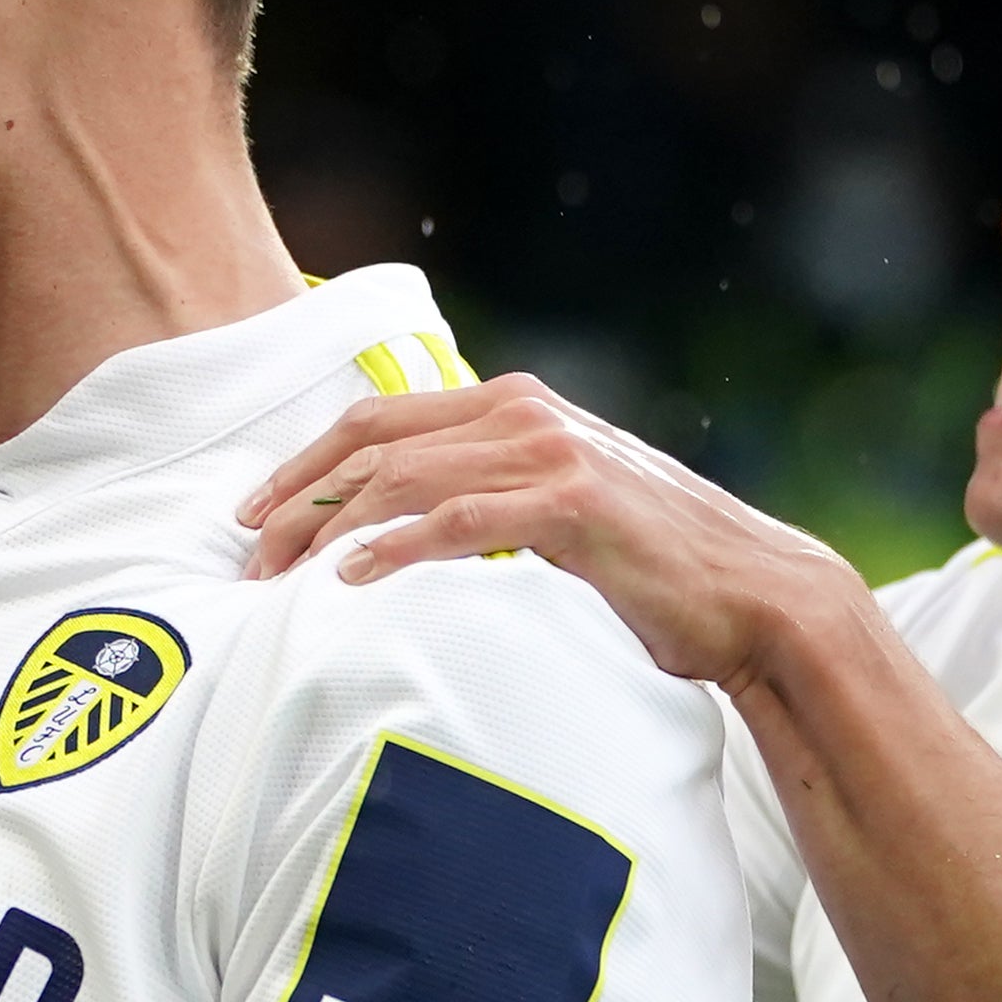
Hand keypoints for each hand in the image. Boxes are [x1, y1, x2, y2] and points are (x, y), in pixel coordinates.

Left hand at [234, 374, 864, 693]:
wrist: (755, 595)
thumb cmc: (652, 567)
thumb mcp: (559, 510)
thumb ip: (492, 493)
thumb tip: (407, 519)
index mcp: (516, 405)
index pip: (380, 418)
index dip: (304, 463)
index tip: (251, 513)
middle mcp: (527, 413)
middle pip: (374, 441)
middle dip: (298, 496)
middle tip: (247, 555)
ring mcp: (551, 453)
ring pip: (404, 478)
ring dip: (330, 529)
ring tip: (284, 579)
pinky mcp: (572, 506)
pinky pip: (458, 522)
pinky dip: (395, 548)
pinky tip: (353, 581)